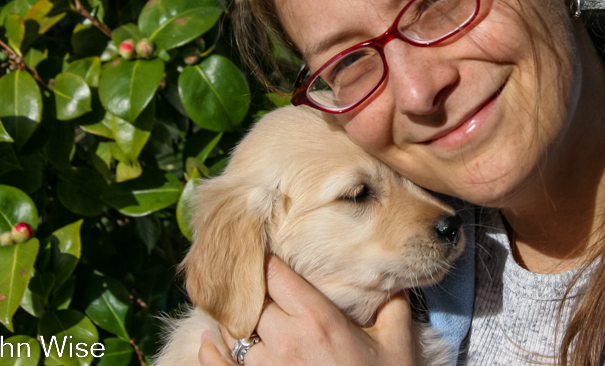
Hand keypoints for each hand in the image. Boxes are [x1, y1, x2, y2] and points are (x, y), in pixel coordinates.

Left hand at [201, 255, 416, 365]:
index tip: (266, 251)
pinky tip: (208, 342)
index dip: (267, 259)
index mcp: (318, 319)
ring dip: (234, 319)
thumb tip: (393, 281)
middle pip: (250, 299)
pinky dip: (210, 353)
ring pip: (232, 330)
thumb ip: (392, 306)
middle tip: (253, 280)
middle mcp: (286, 340)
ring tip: (238, 309)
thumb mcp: (396, 343)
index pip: (275, 274)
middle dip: (251, 288)